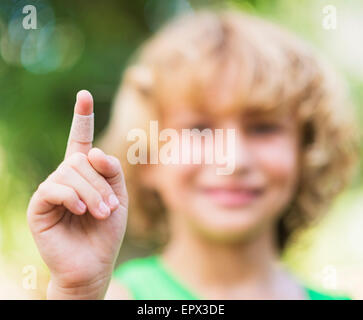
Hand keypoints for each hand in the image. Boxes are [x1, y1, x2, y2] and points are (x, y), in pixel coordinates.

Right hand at [27, 90, 127, 298]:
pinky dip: (72, 197)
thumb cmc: (106, 231)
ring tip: (101, 213)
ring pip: (70, 172)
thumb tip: (93, 152)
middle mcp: (65, 177)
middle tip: (110, 207)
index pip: (81, 140)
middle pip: (81, 159)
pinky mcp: (38, 205)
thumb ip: (112, 172)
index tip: (84, 95)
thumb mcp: (119, 196)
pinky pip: (54, 188)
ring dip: (92, 192)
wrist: (93, 264)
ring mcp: (51, 190)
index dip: (82, 118)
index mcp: (85, 174)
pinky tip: (80, 211)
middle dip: (101, 182)